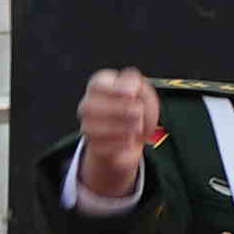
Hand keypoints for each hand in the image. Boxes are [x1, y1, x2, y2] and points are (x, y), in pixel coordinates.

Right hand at [71, 66, 157, 205]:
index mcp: (100, 90)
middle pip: (91, 105)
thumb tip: (133, 84)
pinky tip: (130, 144)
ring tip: (137, 130)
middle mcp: (89, 108)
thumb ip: (138, 88)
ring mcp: (89, 129)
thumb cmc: (135, 116)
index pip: (99, 83)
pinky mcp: (97, 151)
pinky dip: (117, 146)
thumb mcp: (144, 98)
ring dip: (117, 127)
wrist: (125, 148)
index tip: (132, 91)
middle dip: (117, 109)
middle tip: (138, 114)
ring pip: (90, 127)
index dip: (114, 87)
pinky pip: (101, 149)